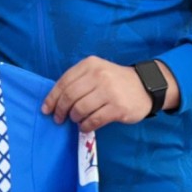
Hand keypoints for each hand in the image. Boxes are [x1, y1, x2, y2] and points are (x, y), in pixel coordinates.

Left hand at [41, 56, 176, 132]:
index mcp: (90, 65)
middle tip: (59, 119)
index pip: (64, 82)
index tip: (46, 109)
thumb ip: (78, 81)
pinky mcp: (118, 108)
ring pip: (80, 109)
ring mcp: (109, 92)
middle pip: (70, 96)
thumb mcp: (97, 71)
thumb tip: (55, 101)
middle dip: (60, 110)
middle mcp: (99, 76)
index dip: (52, 98)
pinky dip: (86, 126)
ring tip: (76, 120)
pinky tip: (85, 126)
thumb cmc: (114, 81)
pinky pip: (94, 120)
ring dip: (74, 118)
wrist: (146, 86)